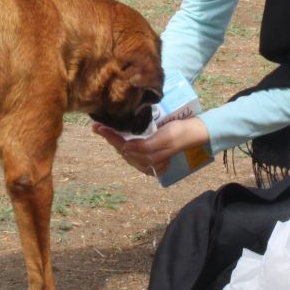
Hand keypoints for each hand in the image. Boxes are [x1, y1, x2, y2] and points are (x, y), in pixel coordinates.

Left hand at [93, 118, 209, 175]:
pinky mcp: (150, 156)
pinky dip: (122, 143)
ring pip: (125, 151)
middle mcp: (147, 163)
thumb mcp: (164, 138)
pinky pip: (131, 151)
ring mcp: (148, 161)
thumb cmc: (179, 133)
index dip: (111, 137)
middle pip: (122, 150)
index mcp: (150, 159)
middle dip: (109, 138)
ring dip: (114, 140)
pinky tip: (116, 136)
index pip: (124, 147)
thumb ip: (145, 147)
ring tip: (103, 129)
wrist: (193, 133)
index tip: (98, 127)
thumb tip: (125, 149)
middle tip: (96, 126)